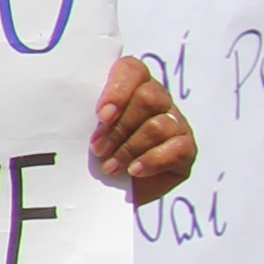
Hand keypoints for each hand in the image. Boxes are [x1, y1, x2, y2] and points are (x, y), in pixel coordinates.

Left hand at [90, 55, 195, 204]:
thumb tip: (76, 107)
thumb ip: (82, 113)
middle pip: (149, 98)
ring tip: (110, 167)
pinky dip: (152, 161)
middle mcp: (158, 101)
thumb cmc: (95, 155)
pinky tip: (134, 170)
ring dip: (129, 148)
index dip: (118, 90)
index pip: (133, 70)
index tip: (102, 116)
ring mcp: (176, 123)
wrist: (109, 194)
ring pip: (159, 125)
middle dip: (120, 127)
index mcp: (132, 87)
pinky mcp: (187, 149)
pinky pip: (177, 148)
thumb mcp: (83, 130)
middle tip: (98, 148)